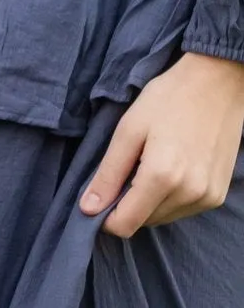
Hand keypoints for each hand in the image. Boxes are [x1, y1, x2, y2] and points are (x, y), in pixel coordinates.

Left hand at [80, 52, 243, 237]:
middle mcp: (189, 193)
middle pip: (143, 222)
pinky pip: (183, 210)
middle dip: (127, 204)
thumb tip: (88, 209)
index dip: (104, 217)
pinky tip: (171, 169)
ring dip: (149, 202)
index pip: (124, 225)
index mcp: (162, 177)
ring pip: (163, 218)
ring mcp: (208, 196)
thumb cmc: (169, 99)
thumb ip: (108, 174)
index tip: (99, 197)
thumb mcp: (128, 130)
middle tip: (127, 169)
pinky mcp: (218, 195)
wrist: (218, 83)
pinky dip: (170, 198)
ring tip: (151, 164)